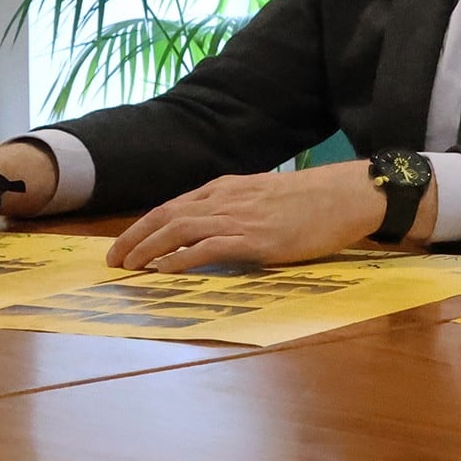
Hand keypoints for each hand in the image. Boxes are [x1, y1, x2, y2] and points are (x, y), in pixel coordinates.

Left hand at [105, 164, 389, 271]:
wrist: (345, 195)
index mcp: (227, 188)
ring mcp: (238, 218)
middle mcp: (225, 200)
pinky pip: (204, 249)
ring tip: (130, 269)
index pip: (173, 205)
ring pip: (177, 230)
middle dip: (134, 238)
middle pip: (166, 216)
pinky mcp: (253, 239)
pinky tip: (164, 272)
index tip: (126, 244)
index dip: (144, 226)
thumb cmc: (314, 199)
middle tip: (114, 261)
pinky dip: (178, 260)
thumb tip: (218, 229)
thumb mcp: (266, 195)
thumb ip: (239, 207)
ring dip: (147, 250)